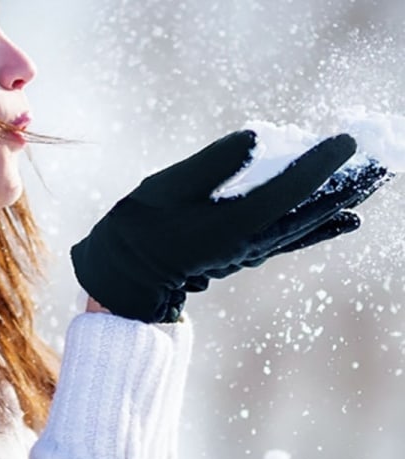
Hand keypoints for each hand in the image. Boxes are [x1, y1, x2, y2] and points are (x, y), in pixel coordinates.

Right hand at [71, 130, 379, 322]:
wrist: (132, 268)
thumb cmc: (143, 223)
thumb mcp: (168, 186)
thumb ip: (214, 162)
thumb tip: (258, 137)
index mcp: (231, 224)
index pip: (288, 191)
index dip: (319, 164)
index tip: (347, 139)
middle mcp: (249, 243)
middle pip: (309, 212)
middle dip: (346, 187)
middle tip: (382, 164)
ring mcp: (250, 251)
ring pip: (307, 226)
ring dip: (342, 204)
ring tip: (374, 184)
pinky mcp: (247, 252)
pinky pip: (294, 239)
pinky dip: (322, 228)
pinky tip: (346, 220)